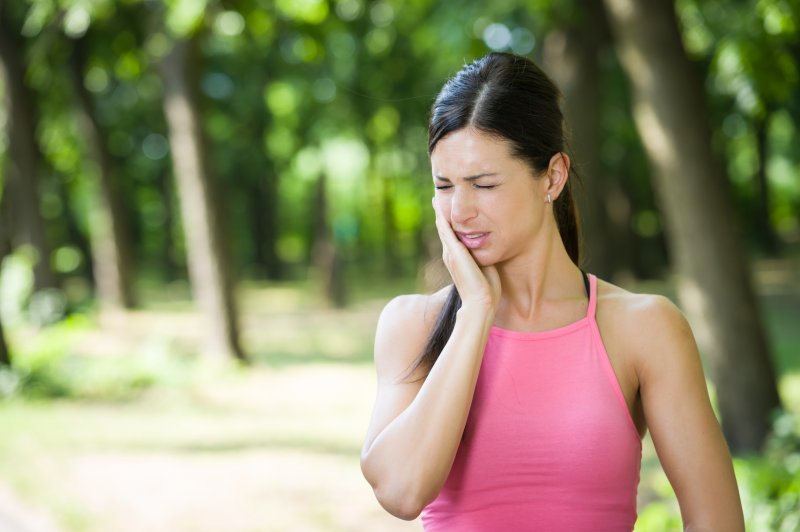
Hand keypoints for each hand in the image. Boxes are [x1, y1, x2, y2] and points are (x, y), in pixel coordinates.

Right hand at [432, 197, 500, 312]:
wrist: (481, 302)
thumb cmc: (486, 290)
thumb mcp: (484, 267)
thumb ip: (482, 256)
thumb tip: (488, 245)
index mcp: (457, 260)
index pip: (451, 238)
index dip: (449, 225)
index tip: (448, 213)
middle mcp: (450, 255)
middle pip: (444, 231)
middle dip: (441, 216)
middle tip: (436, 201)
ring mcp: (450, 253)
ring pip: (442, 228)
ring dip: (439, 214)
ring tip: (435, 201)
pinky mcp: (454, 251)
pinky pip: (445, 229)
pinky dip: (441, 217)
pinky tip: (438, 206)